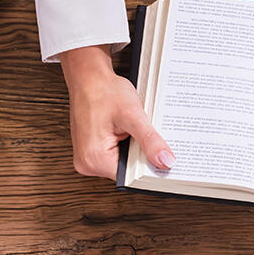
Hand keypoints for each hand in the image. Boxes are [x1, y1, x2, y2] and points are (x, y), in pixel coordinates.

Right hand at [62, 45, 169, 177]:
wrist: (89, 77)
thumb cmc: (104, 91)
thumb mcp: (133, 115)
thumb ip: (150, 141)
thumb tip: (166, 162)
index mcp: (94, 159)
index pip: (131, 177)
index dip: (150, 169)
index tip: (166, 162)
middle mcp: (87, 162)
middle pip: (127, 172)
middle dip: (142, 157)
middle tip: (153, 139)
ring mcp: (88, 157)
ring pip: (123, 164)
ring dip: (135, 151)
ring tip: (137, 131)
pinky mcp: (92, 150)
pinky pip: (116, 156)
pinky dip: (127, 146)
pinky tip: (130, 131)